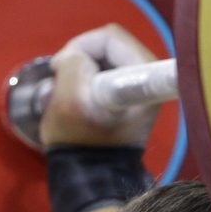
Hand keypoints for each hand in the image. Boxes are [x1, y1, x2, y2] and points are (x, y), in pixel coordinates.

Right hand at [39, 23, 161, 147]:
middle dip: (80, 56)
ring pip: (107, 53)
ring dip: (82, 66)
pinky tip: (76, 94)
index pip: (111, 38)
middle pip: (110, 42)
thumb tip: (78, 54)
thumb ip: (73, 64)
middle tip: (59, 76)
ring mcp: (143, 83)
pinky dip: (88, 74)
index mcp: (142, 80)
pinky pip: (108, 66)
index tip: (62, 68)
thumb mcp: (67, 101)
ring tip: (66, 89)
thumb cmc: (79, 140)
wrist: (92, 173)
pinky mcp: (133, 90)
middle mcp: (151, 77)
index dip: (81, 47)